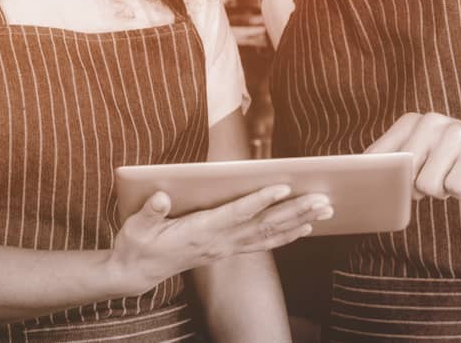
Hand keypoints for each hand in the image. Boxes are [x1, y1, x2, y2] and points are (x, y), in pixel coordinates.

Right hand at [108, 185, 330, 293]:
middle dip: (295, 211)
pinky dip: (288, 235)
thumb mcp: (135, 227)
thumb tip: (160, 196)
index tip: (282, 187)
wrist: (136, 273)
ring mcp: (226, 249)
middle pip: (264, 225)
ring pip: (270, 235)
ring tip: (326, 209)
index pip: (235, 213)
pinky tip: (306, 228)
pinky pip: (264, 244)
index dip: (259, 201)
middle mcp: (219, 242)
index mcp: (199, 231)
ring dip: (300, 222)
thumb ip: (150, 212)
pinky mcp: (228, 251)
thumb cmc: (136, 244)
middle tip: (323, 199)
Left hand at [366, 113, 460, 200]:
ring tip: (455, 174)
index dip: (378, 181)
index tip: (379, 192)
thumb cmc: (456, 161)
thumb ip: (393, 165)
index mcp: (411, 122)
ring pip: (427, 186)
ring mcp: (455, 133)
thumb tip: (362, 186)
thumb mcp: (421, 157)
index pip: (376, 158)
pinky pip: (455, 187)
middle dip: (419, 188)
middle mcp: (430, 121)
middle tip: (438, 176)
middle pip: (403, 177)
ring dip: (443, 190)